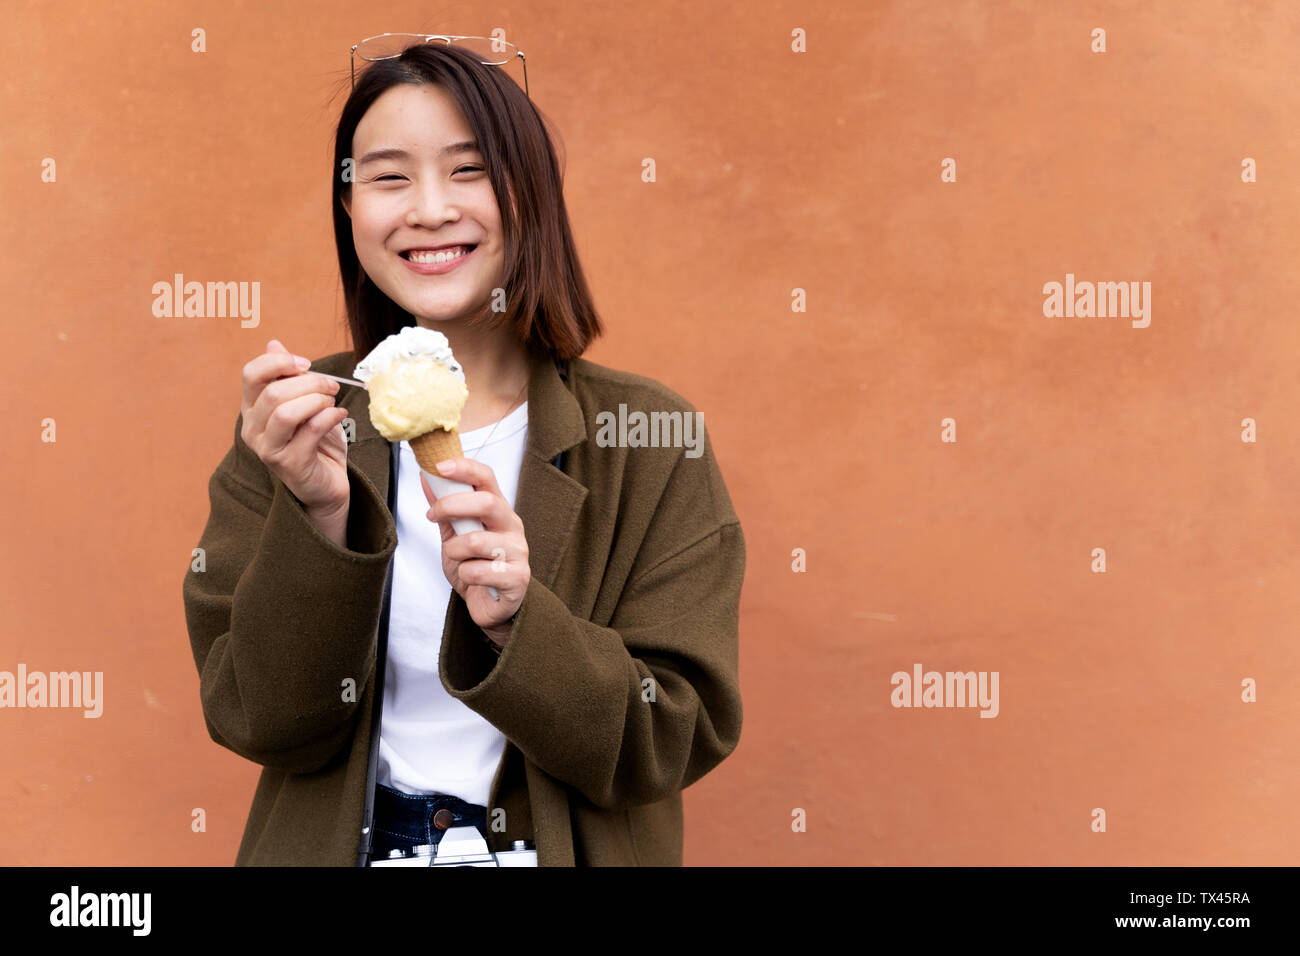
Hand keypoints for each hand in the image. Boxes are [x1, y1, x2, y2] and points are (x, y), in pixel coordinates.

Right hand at [240, 340, 350, 516]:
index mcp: (252, 408)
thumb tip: (273, 343)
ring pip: (285, 412)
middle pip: (273, 392)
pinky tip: (340, 415)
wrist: (327, 483)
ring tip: (333, 402)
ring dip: (317, 401)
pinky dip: (330, 417)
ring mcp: (267, 448)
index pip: (251, 374)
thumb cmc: (315, 440)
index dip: (280, 362)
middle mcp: (252, 428)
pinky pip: (309, 431)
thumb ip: (288, 377)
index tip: (306, 364)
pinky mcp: (288, 464)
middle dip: (310, 383)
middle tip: (332, 387)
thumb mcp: (303, 402)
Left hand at [420, 458, 529, 644]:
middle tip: (431, 515)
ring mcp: (519, 552)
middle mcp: (512, 526)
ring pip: (477, 541)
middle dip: (452, 506)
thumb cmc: (475, 568)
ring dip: (455, 551)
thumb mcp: (453, 535)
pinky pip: (481, 571)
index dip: (465, 468)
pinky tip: (471, 579)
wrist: (490, 607)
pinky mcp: (518, 578)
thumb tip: (427, 477)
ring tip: (455, 560)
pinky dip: (466, 575)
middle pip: (488, 503)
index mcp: (498, 510)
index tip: (439, 466)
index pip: (487, 478)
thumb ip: (444, 509)